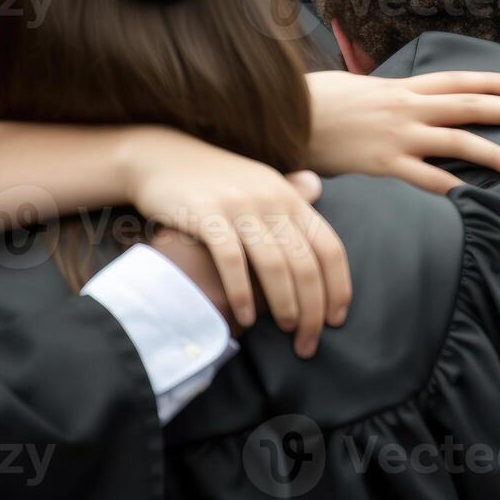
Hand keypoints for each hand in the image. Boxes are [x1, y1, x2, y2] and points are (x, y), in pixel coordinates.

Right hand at [117, 127, 350, 358]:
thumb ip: (289, 194)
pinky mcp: (207, 214)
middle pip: (306, 263)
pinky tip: (244, 317)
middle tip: (309, 343)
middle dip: (314, 308)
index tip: (337, 319)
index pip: (329, 248)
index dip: (338, 286)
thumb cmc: (214, 178)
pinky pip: (232, 259)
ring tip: (286, 330)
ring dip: (285, 303)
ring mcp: (240, 207)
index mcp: (290, 198)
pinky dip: (241, 291)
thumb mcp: (259, 181)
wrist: (161, 157)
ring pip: (275, 264)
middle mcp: (271, 201)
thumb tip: (318, 190)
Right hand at [305, 70, 499, 191]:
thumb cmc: (315, 103)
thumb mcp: (357, 89)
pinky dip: (452, 188)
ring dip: (493, 153)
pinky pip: (426, 179)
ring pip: (458, 142)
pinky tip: (474, 199)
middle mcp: (407, 108)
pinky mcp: (383, 164)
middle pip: (470, 106)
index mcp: (401, 88)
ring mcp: (398, 136)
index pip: (457, 81)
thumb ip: (385, 97)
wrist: (282, 115)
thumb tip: (400, 101)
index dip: (491, 80)